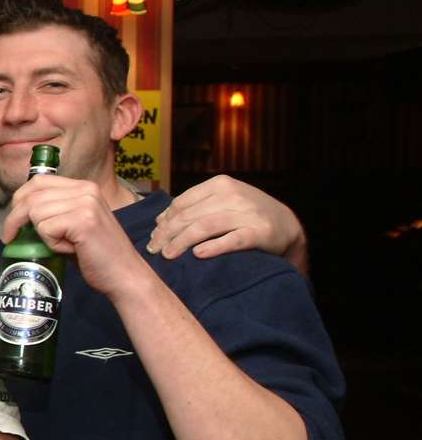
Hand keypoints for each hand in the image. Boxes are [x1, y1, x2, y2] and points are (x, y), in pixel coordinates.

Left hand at [3, 175, 149, 299]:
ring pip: (36, 212)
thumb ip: (54, 211)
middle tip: (12, 237)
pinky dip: (51, 243)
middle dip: (15, 218)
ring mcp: (85, 204)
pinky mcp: (83, 221)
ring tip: (62, 245)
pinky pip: (46, 228)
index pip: (38, 181)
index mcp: (83, 187)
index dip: (19, 200)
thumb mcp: (74, 224)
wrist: (123, 275)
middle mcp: (85, 190)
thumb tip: (20, 212)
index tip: (13, 220)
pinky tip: (69, 249)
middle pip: (32, 196)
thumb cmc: (96, 254)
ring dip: (41, 234)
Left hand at [147, 175, 307, 271]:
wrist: (286, 225)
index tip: (152, 237)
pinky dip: (212, 247)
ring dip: (182, 242)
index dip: (164, 221)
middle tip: (153, 249)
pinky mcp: (259, 233)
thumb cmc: (246, 214)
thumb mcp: (222, 201)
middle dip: (167, 234)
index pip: (182, 203)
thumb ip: (195, 206)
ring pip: (205, 227)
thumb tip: (160, 220)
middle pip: (190, 216)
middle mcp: (233, 195)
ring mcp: (247, 213)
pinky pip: (231, 240)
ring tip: (167, 255)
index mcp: (220, 184)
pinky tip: (197, 254)